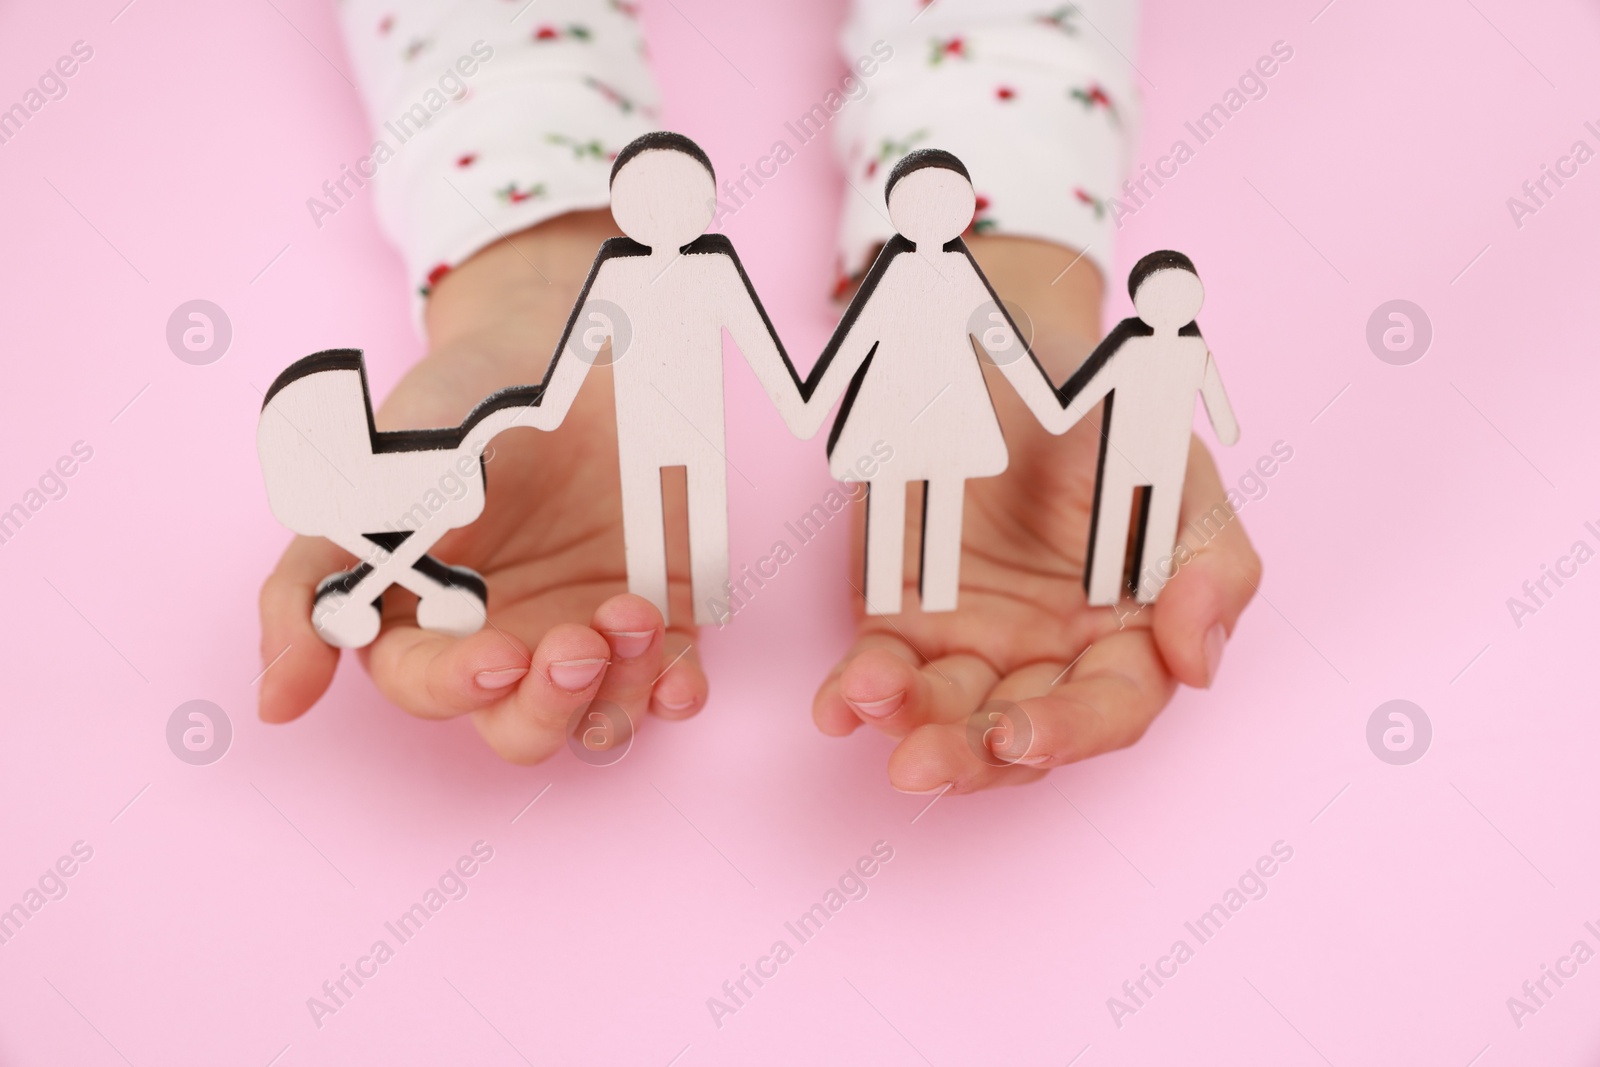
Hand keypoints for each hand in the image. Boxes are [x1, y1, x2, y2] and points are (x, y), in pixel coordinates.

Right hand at [258, 212, 706, 761]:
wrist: (555, 345)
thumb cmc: (452, 411)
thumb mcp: (366, 480)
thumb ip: (314, 587)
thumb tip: (277, 704)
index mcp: (423, 621)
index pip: (431, 689)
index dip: (461, 687)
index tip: (501, 653)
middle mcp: (504, 640)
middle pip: (519, 726)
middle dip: (548, 704)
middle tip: (576, 647)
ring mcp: (582, 630)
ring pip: (597, 715)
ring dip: (616, 692)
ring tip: (630, 617)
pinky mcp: (656, 611)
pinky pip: (669, 680)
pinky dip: (675, 691)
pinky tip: (679, 679)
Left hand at [812, 236, 1261, 792]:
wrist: (1004, 345)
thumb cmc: (1101, 413)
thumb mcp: (1174, 473)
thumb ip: (1212, 568)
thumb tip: (1199, 665)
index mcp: (1128, 634)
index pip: (1109, 709)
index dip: (1068, 732)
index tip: (1015, 733)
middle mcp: (1051, 655)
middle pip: (1020, 735)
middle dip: (971, 755)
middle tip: (922, 760)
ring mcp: (973, 642)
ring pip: (945, 714)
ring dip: (907, 722)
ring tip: (869, 699)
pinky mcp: (902, 617)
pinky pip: (879, 669)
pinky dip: (855, 693)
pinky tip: (836, 704)